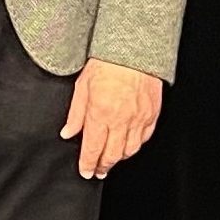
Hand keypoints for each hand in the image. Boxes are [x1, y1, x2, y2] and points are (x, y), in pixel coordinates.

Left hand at [62, 57, 163, 180]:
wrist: (135, 48)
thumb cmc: (108, 61)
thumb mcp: (82, 85)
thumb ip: (75, 114)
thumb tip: (68, 133)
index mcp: (100, 113)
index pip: (92, 149)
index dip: (88, 164)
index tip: (86, 171)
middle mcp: (121, 120)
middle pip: (112, 155)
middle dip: (103, 166)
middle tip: (98, 170)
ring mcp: (138, 118)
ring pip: (130, 150)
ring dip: (119, 158)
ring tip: (111, 159)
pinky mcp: (152, 114)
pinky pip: (145, 138)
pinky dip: (136, 145)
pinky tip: (129, 145)